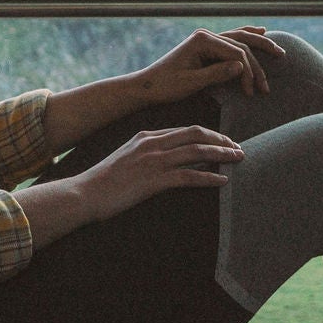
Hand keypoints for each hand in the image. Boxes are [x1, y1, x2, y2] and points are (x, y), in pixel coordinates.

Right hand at [70, 125, 244, 222]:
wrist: (84, 193)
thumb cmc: (103, 180)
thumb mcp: (125, 157)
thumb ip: (144, 153)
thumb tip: (163, 159)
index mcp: (146, 136)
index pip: (185, 129)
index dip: (208, 134)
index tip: (223, 141)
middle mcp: (152, 144)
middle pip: (196, 135)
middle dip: (221, 140)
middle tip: (239, 148)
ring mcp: (153, 161)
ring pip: (196, 152)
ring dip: (222, 155)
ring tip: (238, 159)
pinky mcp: (153, 181)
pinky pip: (188, 177)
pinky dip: (209, 177)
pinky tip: (223, 181)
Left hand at [136, 26, 285, 101]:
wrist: (147, 85)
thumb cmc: (166, 86)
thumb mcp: (191, 83)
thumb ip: (216, 74)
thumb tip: (242, 67)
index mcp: (202, 40)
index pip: (237, 54)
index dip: (248, 73)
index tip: (252, 93)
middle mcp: (206, 35)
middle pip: (242, 44)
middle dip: (258, 63)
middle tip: (268, 84)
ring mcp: (206, 38)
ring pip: (240, 38)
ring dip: (259, 46)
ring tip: (279, 52)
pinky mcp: (206, 45)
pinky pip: (232, 38)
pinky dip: (247, 36)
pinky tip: (260, 32)